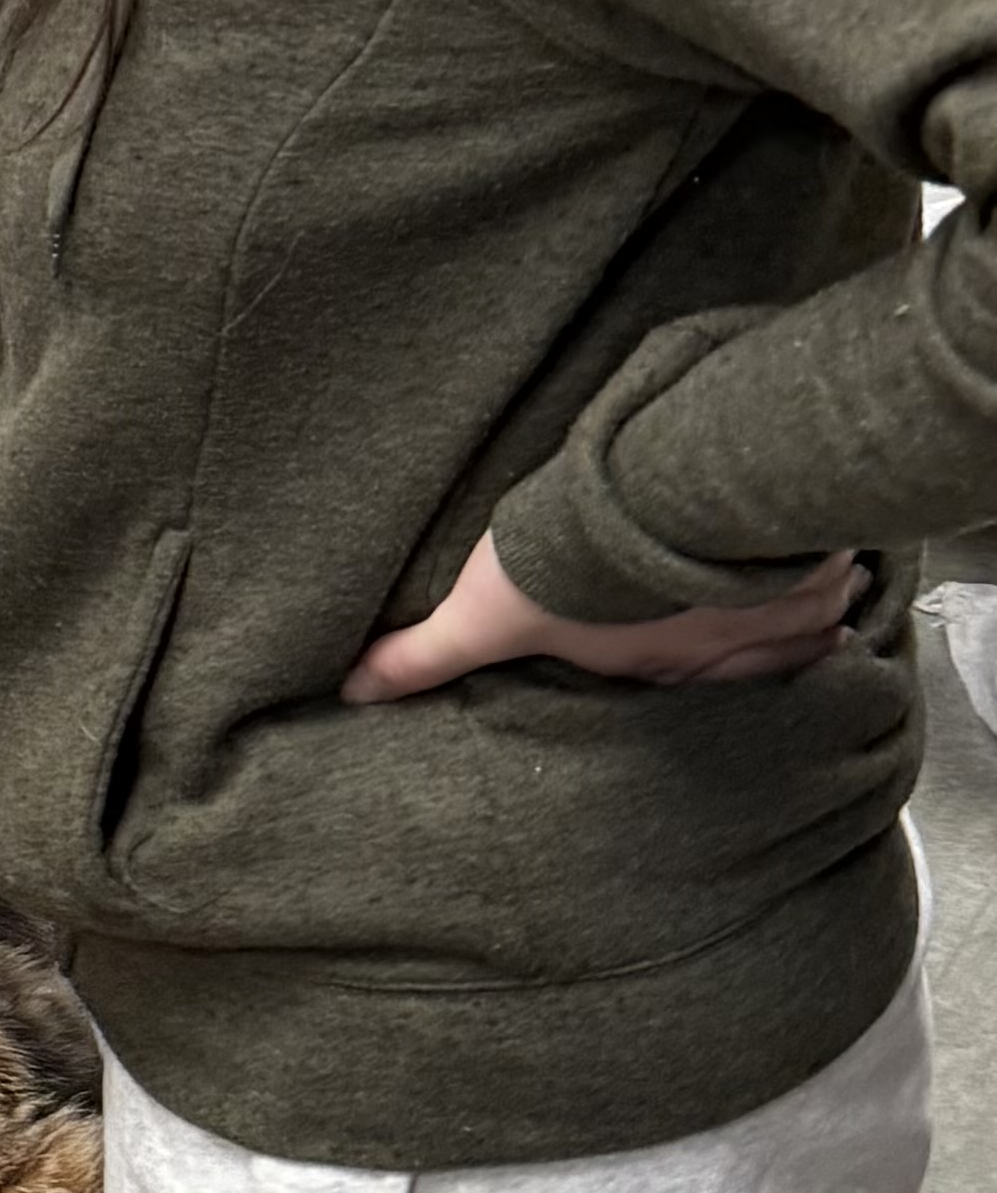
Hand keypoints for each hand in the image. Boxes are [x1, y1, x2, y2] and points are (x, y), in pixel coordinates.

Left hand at [342, 528, 865, 706]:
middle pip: (751, 660)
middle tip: (749, 626)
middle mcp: (726, 654)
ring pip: (804, 621)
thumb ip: (422, 655)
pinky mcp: (811, 562)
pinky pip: (837, 582)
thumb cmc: (569, 566)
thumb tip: (355, 694)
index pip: (676, 689)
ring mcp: (777, 609)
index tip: (685, 663)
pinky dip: (834, 575)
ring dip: (796, 608)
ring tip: (796, 591)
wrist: (658, 498)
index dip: (683, 676)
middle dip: (749, 645)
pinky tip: (833, 558)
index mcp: (656, 670)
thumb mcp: (482, 613)